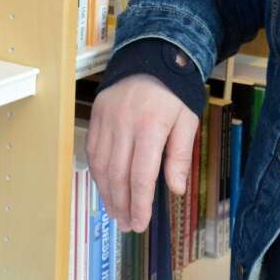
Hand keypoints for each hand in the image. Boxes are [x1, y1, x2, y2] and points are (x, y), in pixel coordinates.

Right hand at [88, 75, 200, 233]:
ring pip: (101, 165)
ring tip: (116, 212)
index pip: (141, 175)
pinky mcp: (96, 114)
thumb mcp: (187, 120)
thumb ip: (179, 156)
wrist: (151, 55)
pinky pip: (93, 150)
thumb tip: (175, 190)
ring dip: (107, 193)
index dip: (140, 203)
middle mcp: (124, 124)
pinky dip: (97, 173)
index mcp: (150, 126)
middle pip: (118, 174)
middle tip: (127, 225)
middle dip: (122, 204)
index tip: (140, 223)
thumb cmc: (175, 92)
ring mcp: (106, 119)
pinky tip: (104, 187)